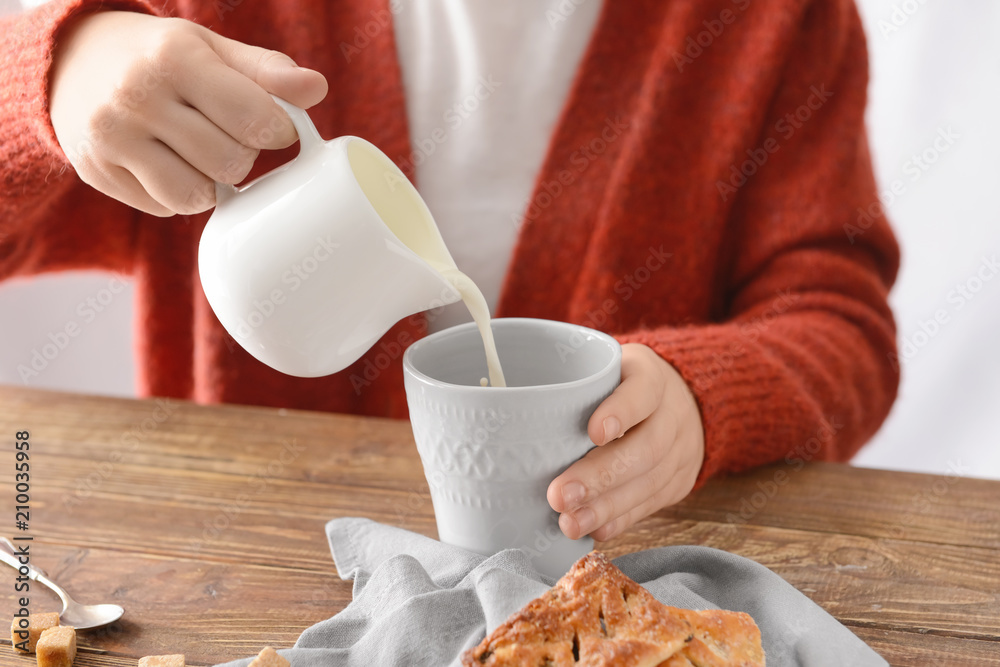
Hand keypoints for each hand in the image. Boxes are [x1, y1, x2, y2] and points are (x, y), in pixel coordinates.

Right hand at [49, 11, 327, 215]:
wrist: (70, 60)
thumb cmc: (160, 56)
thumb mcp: (211, 47)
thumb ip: (267, 71)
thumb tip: (317, 89)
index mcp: (174, 59)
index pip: (253, 118)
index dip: (277, 130)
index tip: (274, 125)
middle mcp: (136, 98)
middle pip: (230, 164)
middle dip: (243, 155)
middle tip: (229, 136)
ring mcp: (111, 140)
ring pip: (196, 196)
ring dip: (212, 183)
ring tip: (202, 154)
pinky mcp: (97, 173)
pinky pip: (164, 207)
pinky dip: (179, 194)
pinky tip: (170, 163)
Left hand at [547, 343, 704, 540]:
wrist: (681, 404)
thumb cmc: (621, 387)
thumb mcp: (605, 371)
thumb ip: (572, 388)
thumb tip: (508, 416)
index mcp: (651, 376)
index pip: (643, 391)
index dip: (621, 412)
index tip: (593, 432)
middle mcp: (672, 414)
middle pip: (645, 448)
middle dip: (601, 476)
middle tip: (559, 496)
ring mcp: (681, 451)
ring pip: (648, 483)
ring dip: (606, 507)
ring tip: (569, 522)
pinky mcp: (678, 482)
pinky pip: (651, 505)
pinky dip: (620, 519)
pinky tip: (594, 530)